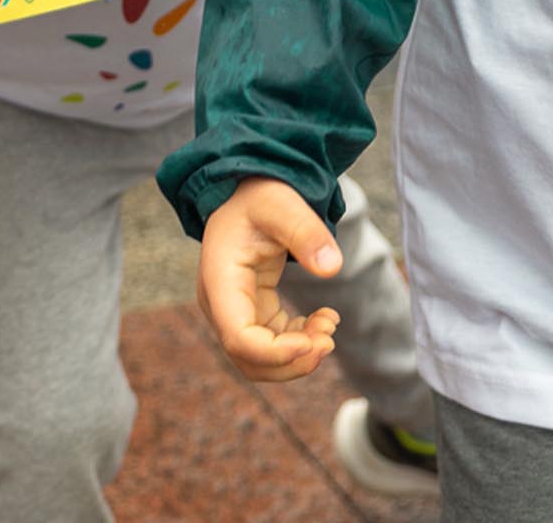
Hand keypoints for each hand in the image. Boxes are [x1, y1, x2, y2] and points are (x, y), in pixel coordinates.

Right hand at [196, 177, 343, 382]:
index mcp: (220, 280)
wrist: (247, 191)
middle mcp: (219, 303)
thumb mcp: (283, 205)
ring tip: (330, 326)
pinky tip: (323, 319)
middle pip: (248, 359)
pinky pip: (272, 344)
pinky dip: (300, 342)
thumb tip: (333, 267)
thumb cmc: (260, 195)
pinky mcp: (250, 311)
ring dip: (298, 356)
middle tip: (330, 339)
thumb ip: (306, 233)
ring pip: (260, 360)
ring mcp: (232, 310)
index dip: (276, 352)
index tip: (314, 342)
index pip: (239, 338)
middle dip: (292, 361)